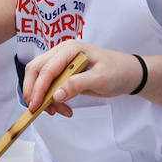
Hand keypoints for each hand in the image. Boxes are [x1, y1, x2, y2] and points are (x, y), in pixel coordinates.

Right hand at [21, 41, 141, 116]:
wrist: (128, 74)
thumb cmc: (117, 71)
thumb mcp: (99, 79)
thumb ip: (76, 84)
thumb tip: (55, 95)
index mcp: (69, 49)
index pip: (46, 68)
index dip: (38, 88)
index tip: (36, 106)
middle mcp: (61, 54)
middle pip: (36, 71)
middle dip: (34, 92)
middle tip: (38, 110)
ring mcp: (61, 64)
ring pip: (40, 80)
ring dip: (44, 98)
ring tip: (60, 112)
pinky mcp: (63, 75)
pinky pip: (49, 87)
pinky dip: (52, 99)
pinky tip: (63, 108)